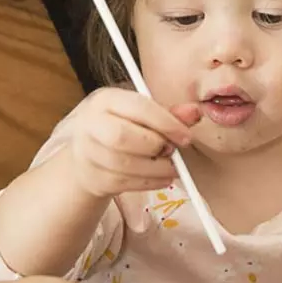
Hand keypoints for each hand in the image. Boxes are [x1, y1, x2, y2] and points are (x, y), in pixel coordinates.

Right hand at [65, 87, 201, 196]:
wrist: (87, 156)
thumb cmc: (119, 128)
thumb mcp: (140, 115)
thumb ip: (168, 114)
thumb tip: (195, 112)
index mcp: (105, 100)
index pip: (138, 107)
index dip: (166, 123)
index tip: (186, 137)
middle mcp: (91, 123)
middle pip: (123, 137)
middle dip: (155, 145)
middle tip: (172, 150)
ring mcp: (88, 152)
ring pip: (125, 164)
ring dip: (156, 168)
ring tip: (170, 166)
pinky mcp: (94, 177)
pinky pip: (125, 183)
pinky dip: (150, 182)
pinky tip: (161, 177)